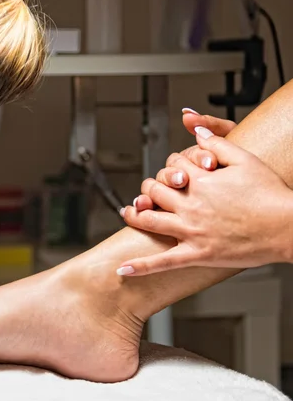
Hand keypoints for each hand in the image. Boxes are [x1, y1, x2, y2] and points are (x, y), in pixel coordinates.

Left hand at [118, 127, 292, 274]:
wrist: (290, 227)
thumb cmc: (271, 194)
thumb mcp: (245, 159)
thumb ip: (216, 143)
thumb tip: (196, 131)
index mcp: (200, 181)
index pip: (171, 166)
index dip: (171, 165)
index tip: (176, 168)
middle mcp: (191, 205)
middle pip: (154, 189)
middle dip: (150, 186)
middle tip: (149, 190)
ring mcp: (193, 231)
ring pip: (150, 220)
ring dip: (134, 215)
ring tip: (127, 212)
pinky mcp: (199, 255)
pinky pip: (164, 262)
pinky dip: (141, 266)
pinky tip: (123, 269)